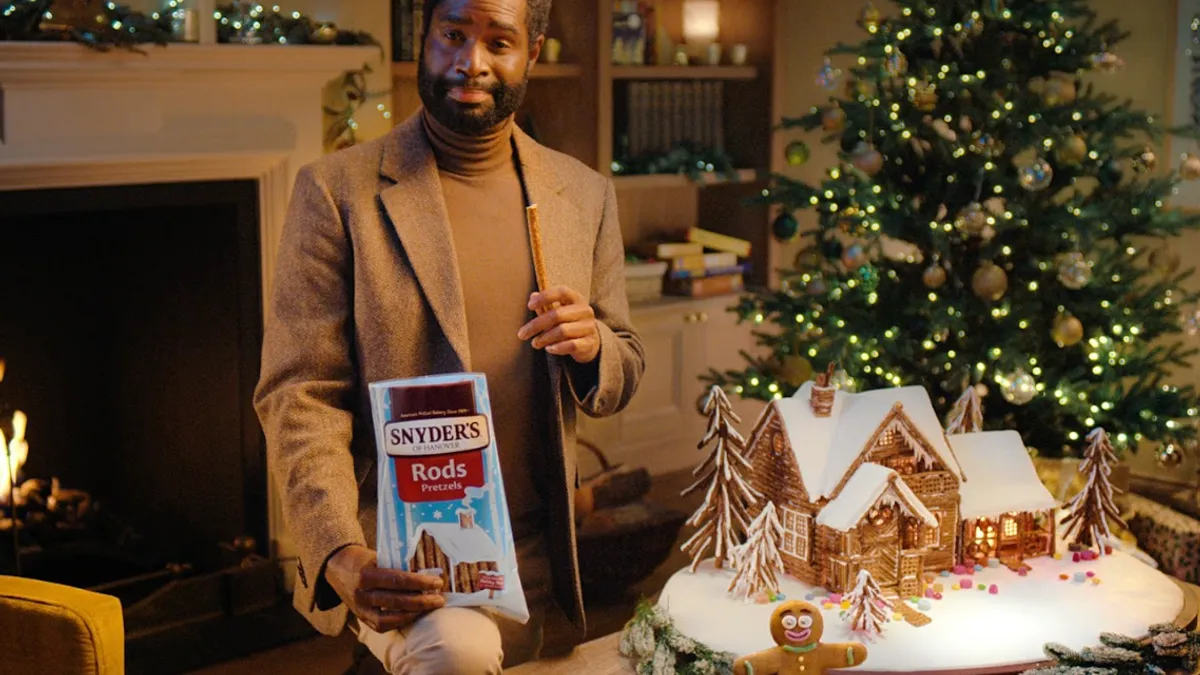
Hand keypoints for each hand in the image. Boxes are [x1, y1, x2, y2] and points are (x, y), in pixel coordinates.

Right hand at [325, 545, 444, 632]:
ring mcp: (360, 609)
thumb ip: (398, 565)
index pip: (398, 580)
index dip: (420, 582)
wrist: (338, 568)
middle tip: (440, 599)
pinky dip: (400, 622)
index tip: (437, 582)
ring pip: (389, 618)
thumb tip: (427, 571)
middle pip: (396, 601)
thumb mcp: (378, 555)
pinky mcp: (361, 618)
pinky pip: (382, 626)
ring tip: (430, 607)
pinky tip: (414, 615)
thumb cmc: (364, 559)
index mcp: (366, 575)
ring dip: (414, 614)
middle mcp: (362, 594)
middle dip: (422, 601)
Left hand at [518, 285, 599, 363]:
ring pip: (562, 331)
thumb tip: (532, 296)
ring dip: (544, 338)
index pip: (561, 292)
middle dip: (536, 325)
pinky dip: (557, 348)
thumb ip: (545, 305)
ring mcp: (589, 327)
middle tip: (522, 334)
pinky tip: (549, 349)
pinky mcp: (590, 343)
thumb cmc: (570, 323)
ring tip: (534, 343)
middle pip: (557, 314)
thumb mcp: (559, 312)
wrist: (590, 341)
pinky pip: (571, 345)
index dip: (545, 296)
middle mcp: (585, 311)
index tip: (529, 306)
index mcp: (576, 299)